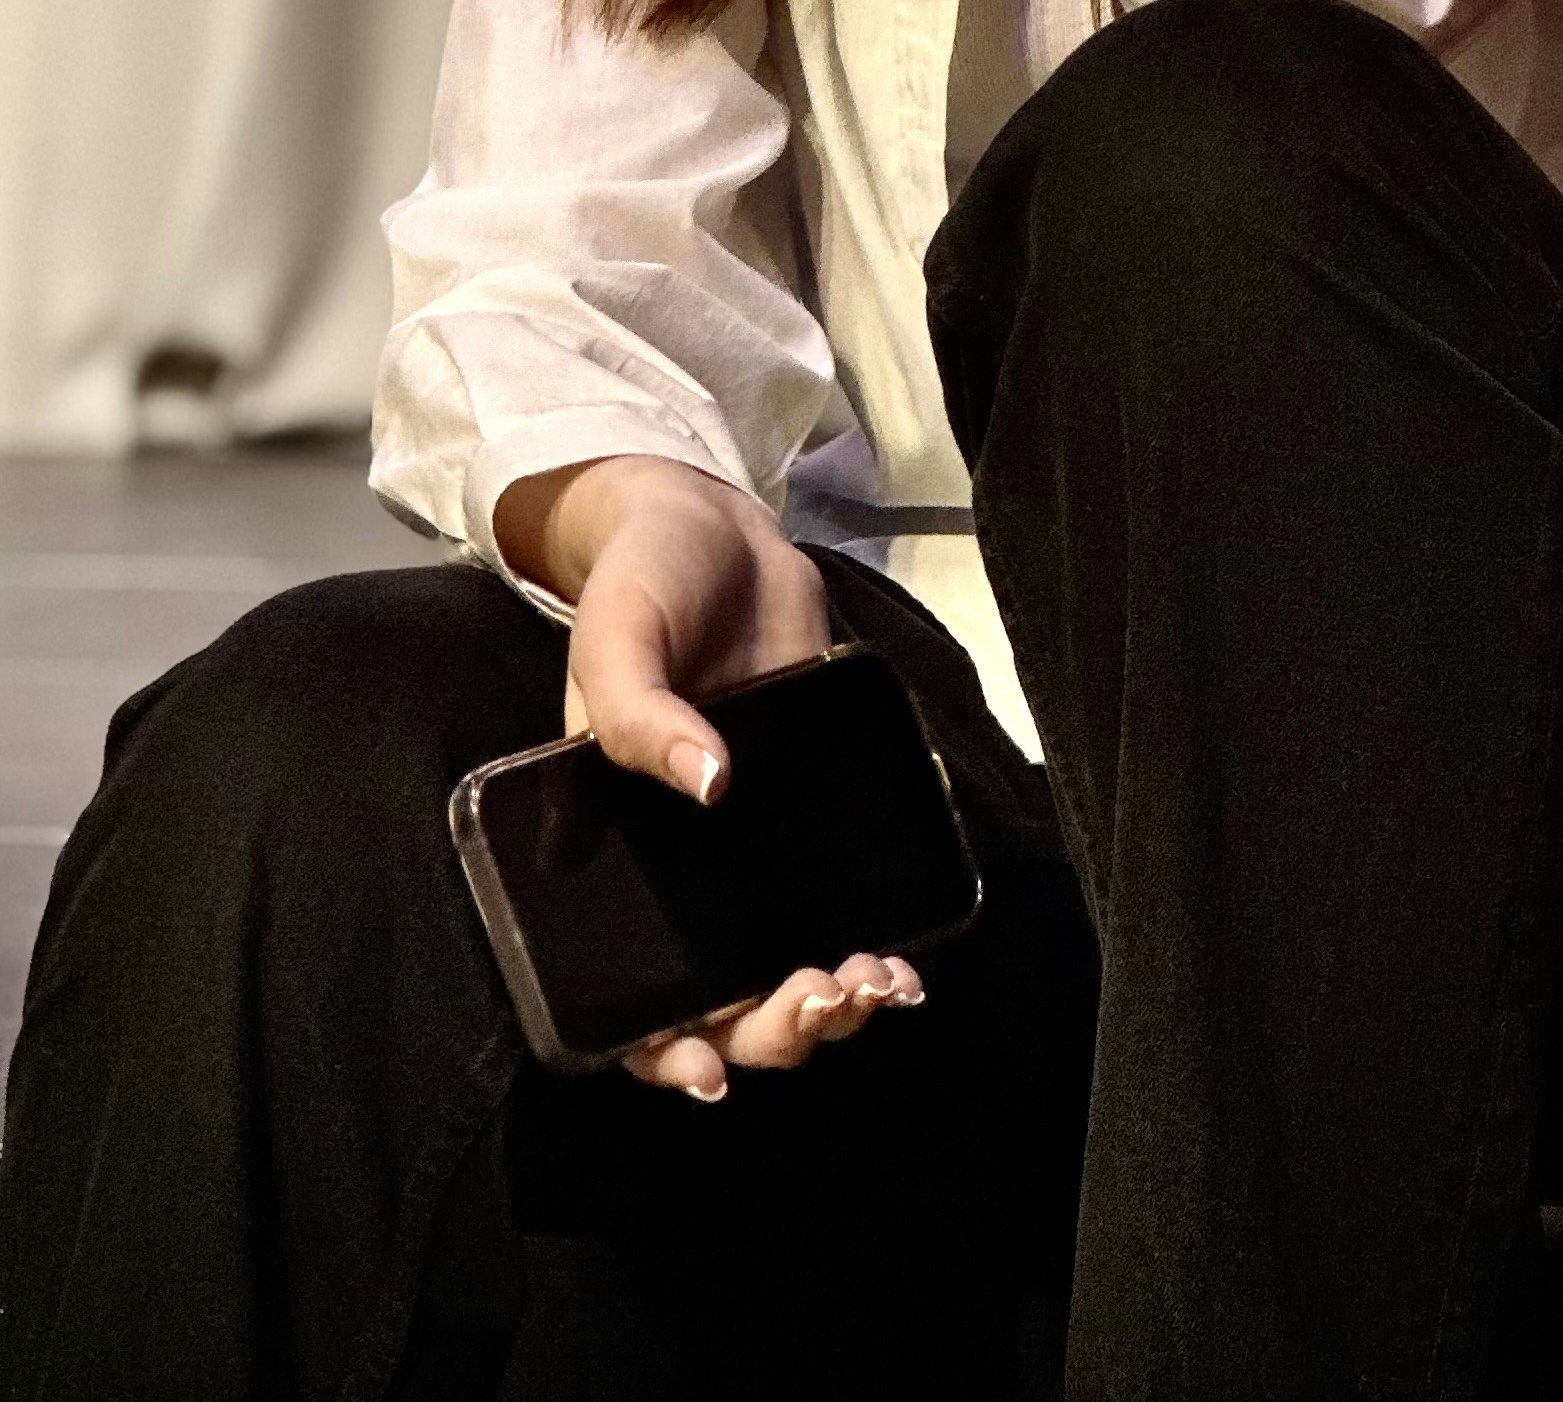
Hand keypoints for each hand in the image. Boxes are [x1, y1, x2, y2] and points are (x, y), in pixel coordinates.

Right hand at [492, 454, 928, 1099]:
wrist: (715, 529)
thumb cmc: (642, 585)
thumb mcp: (614, 639)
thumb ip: (637, 711)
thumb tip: (708, 785)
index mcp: (614, 854)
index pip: (626, 991)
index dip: (663, 1050)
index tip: (708, 1071)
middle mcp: (684, 872)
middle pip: (725, 1000)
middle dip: (776, 1026)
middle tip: (825, 996)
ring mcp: (755, 847)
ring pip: (789, 965)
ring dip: (835, 999)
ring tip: (877, 982)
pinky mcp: (817, 810)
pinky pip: (840, 894)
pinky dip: (876, 932)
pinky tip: (909, 945)